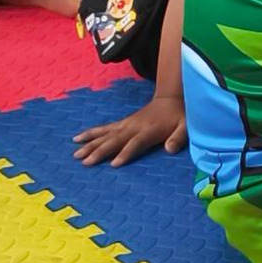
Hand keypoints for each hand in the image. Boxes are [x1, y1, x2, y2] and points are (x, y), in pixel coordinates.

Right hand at [72, 93, 186, 165]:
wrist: (170, 98)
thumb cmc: (179, 116)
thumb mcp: (185, 126)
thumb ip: (178, 138)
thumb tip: (170, 150)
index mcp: (149, 130)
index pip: (135, 144)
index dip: (125, 153)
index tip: (113, 164)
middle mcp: (134, 127)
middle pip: (114, 140)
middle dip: (99, 151)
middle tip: (85, 162)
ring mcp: (126, 124)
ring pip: (105, 134)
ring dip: (90, 143)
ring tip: (75, 152)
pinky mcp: (122, 123)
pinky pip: (104, 128)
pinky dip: (90, 133)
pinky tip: (78, 138)